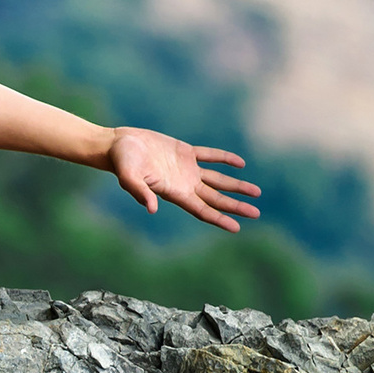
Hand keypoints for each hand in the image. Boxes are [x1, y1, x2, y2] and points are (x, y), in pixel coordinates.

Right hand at [106, 130, 261, 231]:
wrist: (117, 145)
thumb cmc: (122, 162)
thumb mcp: (129, 177)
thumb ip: (140, 192)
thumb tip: (151, 208)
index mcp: (174, 193)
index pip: (202, 210)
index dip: (219, 219)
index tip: (237, 227)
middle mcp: (184, 184)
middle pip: (215, 199)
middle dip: (235, 206)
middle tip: (256, 213)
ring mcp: (186, 169)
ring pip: (217, 180)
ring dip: (236, 186)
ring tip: (256, 193)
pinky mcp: (184, 152)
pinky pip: (209, 156)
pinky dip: (225, 159)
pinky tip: (240, 164)